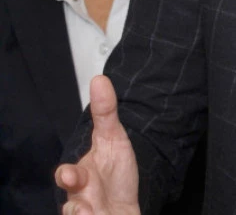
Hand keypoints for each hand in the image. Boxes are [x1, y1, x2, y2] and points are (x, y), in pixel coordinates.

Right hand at [55, 75, 139, 214]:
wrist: (124, 205)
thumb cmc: (115, 173)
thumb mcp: (115, 139)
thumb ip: (105, 112)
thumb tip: (99, 79)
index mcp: (81, 174)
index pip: (67, 175)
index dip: (67, 176)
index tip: (71, 175)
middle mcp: (80, 196)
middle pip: (70, 204)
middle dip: (74, 205)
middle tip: (82, 204)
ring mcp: (88, 211)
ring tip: (92, 213)